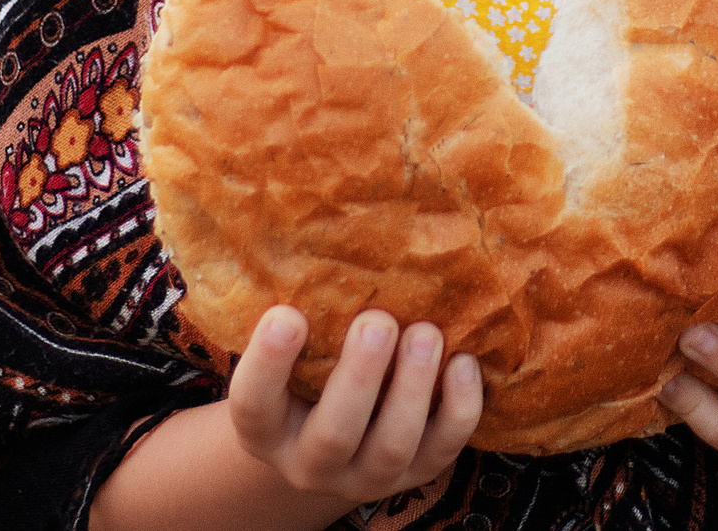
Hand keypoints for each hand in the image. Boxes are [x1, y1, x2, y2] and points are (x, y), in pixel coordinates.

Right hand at [225, 305, 481, 514]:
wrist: (341, 435)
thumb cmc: (309, 371)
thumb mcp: (291, 354)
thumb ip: (298, 319)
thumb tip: (323, 242)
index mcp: (265, 429)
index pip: (253, 405)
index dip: (267, 364)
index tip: (288, 314)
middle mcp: (310, 463)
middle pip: (333, 436)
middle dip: (359, 377)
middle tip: (377, 320)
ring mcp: (366, 477)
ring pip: (390, 448)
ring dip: (411, 388)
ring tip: (427, 333)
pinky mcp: (416, 475)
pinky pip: (442, 452)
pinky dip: (459, 409)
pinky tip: (464, 362)